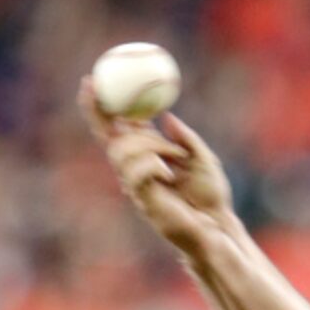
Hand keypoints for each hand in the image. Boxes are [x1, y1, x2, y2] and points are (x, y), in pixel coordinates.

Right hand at [79, 78, 233, 252]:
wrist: (217, 228)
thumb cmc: (211, 197)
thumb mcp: (204, 159)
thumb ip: (187, 139)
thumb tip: (167, 118)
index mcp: (147, 155)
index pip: (118, 128)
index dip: (102, 107)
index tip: (92, 81)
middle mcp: (137, 169)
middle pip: (109, 138)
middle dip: (100, 114)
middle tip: (97, 91)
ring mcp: (138, 185)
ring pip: (122, 152)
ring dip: (149, 144)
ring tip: (175, 155)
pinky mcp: (144, 200)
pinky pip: (136, 173)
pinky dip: (153, 164)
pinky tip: (170, 172)